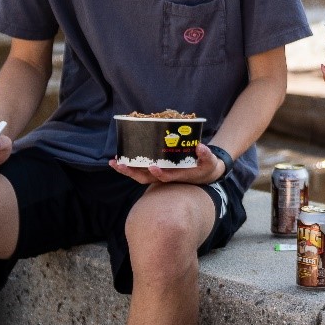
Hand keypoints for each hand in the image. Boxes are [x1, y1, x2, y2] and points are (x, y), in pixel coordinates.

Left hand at [109, 142, 226, 185]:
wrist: (203, 174)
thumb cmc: (206, 167)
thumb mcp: (210, 161)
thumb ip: (206, 155)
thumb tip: (200, 146)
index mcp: (178, 175)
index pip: (166, 177)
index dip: (159, 174)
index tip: (152, 167)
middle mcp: (166, 176)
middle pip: (146, 178)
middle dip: (132, 172)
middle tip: (121, 164)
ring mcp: (159, 174)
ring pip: (140, 175)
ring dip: (127, 170)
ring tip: (114, 162)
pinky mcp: (155, 170)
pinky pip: (140, 170)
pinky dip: (129, 166)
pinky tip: (119, 159)